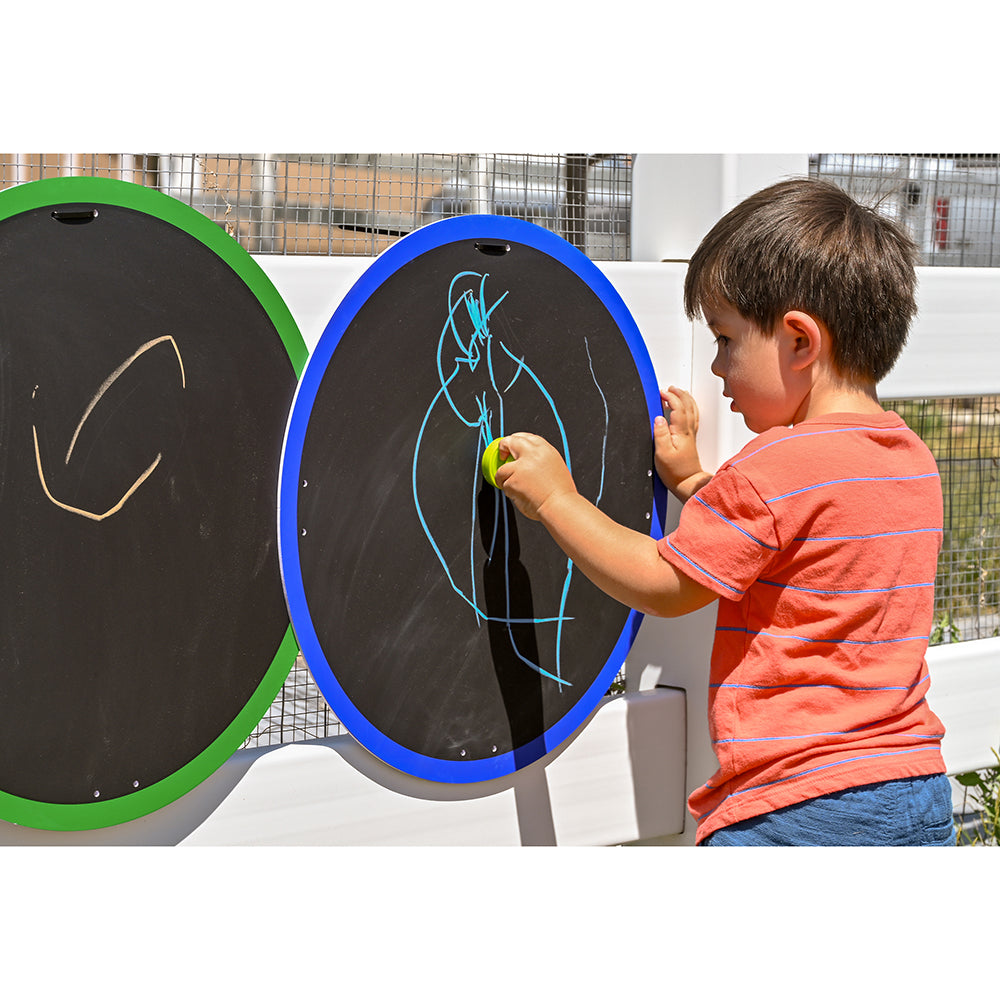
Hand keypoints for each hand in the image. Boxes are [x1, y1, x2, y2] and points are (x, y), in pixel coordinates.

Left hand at [494, 432, 576, 520]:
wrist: (560, 505)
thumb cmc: (560, 492)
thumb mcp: (555, 466)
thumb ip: (540, 459)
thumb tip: (525, 459)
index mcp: (545, 449)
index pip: (526, 437)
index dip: (516, 441)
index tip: (512, 446)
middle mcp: (533, 454)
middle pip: (510, 442)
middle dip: (503, 447)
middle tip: (501, 455)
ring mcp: (521, 466)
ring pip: (503, 469)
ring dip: (505, 479)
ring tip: (517, 488)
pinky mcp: (513, 479)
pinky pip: (503, 484)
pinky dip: (508, 491)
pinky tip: (519, 495)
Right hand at [654, 386, 710, 501]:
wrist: (687, 482)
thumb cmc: (675, 471)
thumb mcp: (662, 453)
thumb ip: (660, 434)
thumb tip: (659, 418)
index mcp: (681, 432)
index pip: (678, 408)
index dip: (670, 397)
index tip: (662, 392)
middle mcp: (688, 431)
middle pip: (687, 406)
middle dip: (679, 394)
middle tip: (670, 388)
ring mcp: (691, 435)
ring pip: (692, 410)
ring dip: (685, 399)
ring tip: (678, 393)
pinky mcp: (690, 440)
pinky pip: (693, 418)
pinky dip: (689, 408)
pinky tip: (685, 409)